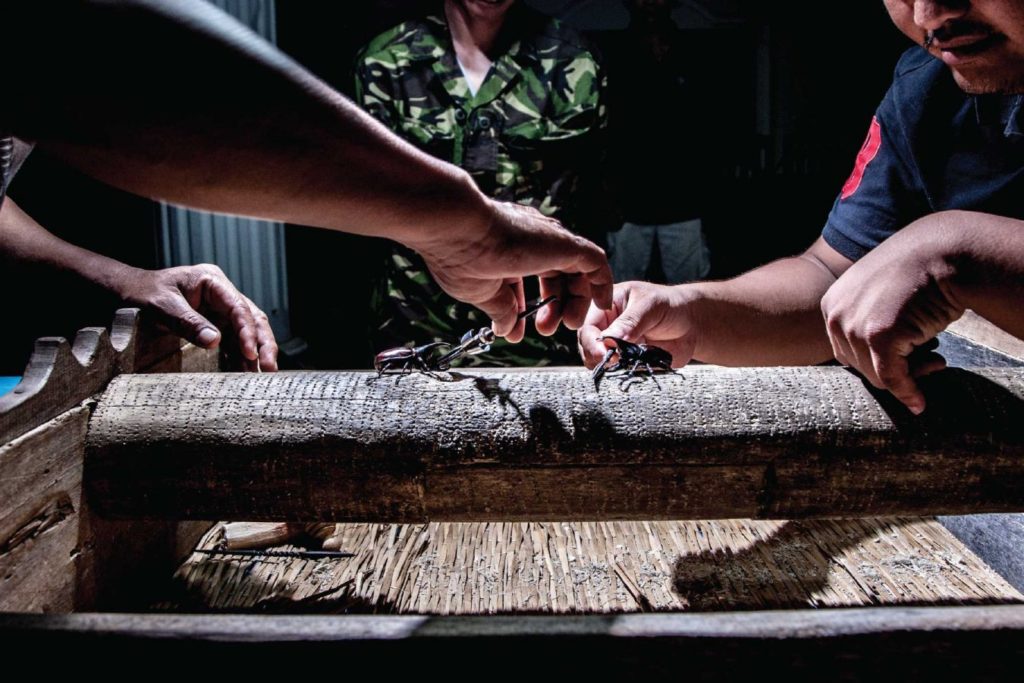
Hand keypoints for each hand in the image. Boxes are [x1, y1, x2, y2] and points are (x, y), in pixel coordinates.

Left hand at [117, 264, 277, 370]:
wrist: (129, 294)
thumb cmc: (143, 293)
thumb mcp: (162, 305)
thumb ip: (188, 322)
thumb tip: (214, 341)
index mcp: (213, 282)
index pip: (239, 307)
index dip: (248, 331)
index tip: (250, 353)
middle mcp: (222, 296)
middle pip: (252, 319)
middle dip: (263, 344)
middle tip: (269, 367)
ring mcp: (220, 311)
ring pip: (247, 332)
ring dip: (255, 354)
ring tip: (262, 376)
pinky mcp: (215, 326)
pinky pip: (233, 343)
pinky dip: (240, 358)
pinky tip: (245, 373)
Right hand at [414, 200, 612, 342]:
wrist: (459, 228)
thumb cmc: (460, 254)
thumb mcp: (481, 291)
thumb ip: (500, 309)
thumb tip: (506, 329)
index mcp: (507, 248)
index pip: (526, 276)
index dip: (526, 305)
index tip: (519, 328)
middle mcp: (530, 240)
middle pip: (555, 274)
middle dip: (553, 305)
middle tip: (547, 330)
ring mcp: (549, 240)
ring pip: (576, 269)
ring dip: (575, 300)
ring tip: (569, 324)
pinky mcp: (566, 243)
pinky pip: (595, 263)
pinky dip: (601, 283)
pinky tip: (603, 304)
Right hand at [577, 281, 697, 368]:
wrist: (692, 324)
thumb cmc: (670, 305)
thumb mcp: (650, 306)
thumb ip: (630, 322)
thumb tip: (610, 341)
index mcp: (605, 307)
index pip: (587, 326)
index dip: (591, 341)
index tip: (603, 353)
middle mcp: (606, 328)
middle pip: (587, 347)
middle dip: (597, 356)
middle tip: (615, 361)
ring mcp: (615, 348)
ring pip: (599, 363)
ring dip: (610, 367)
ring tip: (628, 363)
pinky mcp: (626, 363)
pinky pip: (618, 373)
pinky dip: (624, 374)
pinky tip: (635, 368)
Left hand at [820, 234, 961, 414]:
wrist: (944, 252)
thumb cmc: (918, 274)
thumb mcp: (877, 295)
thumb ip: (866, 323)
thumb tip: (876, 371)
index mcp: (831, 306)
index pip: (846, 352)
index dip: (876, 362)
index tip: (905, 359)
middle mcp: (835, 316)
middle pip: (858, 367)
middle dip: (894, 371)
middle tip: (930, 363)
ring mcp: (854, 326)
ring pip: (875, 376)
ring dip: (909, 377)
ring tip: (936, 363)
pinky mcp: (878, 336)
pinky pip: (891, 378)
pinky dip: (907, 393)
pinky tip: (920, 402)